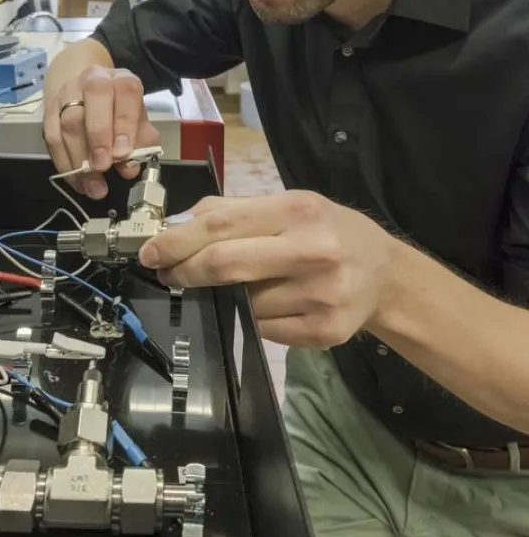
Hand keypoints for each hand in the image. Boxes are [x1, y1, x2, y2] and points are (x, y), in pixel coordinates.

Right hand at [43, 66, 159, 199]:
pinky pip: (52, 138)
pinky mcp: (49, 111)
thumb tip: (130, 168)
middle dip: (98, 139)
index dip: (124, 123)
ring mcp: (67, 94)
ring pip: (69, 123)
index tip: (123, 153)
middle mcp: (93, 80)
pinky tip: (77, 181)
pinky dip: (65, 163)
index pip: (125, 93)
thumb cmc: (118, 109)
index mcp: (121, 80)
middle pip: (92, 104)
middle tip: (102, 167)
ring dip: (80, 159)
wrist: (87, 91)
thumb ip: (140, 143)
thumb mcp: (137, 122)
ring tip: (92, 185)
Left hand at [138, 192, 392, 346]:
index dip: (178, 240)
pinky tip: (264, 304)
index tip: (151, 252)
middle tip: (168, 274)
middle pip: (225, 265)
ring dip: (223, 297)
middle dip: (185, 272)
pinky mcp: (325, 332)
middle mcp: (313, 251)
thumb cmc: (328, 231)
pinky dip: (249, 319)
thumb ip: (236, 211)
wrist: (385, 273)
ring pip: (241, 303)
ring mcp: (321, 296)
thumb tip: (178, 224)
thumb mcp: (290, 205)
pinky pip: (262, 330)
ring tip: (236, 286)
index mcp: (299, 211)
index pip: (221, 224)